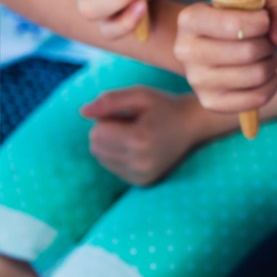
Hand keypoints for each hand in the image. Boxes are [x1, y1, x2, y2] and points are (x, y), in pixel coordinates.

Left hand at [81, 87, 202, 185]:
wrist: (193, 125)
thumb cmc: (165, 106)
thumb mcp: (140, 94)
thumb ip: (110, 100)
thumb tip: (83, 111)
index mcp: (140, 140)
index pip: (96, 132)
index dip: (108, 119)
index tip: (128, 115)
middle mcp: (141, 162)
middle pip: (96, 147)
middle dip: (107, 132)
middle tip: (132, 125)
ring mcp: (143, 175)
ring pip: (102, 159)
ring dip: (112, 145)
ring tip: (136, 136)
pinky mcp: (143, 182)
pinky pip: (113, 168)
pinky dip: (120, 156)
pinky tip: (139, 148)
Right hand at [174, 0, 276, 111]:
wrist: (212, 43)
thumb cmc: (239, 17)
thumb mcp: (257, 2)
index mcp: (190, 19)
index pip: (235, 25)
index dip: (262, 23)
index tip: (264, 21)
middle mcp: (185, 50)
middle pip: (248, 52)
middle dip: (268, 45)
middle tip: (266, 42)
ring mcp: (195, 80)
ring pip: (255, 75)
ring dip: (271, 64)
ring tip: (265, 56)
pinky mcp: (209, 102)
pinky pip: (256, 99)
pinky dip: (272, 85)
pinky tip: (267, 74)